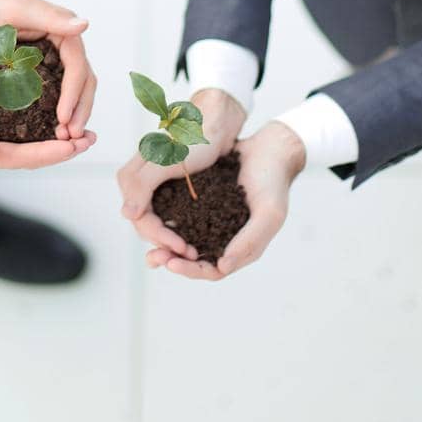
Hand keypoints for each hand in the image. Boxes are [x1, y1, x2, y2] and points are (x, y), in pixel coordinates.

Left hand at [0, 0, 95, 143]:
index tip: (64, 117)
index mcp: (63, 32)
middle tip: (69, 137)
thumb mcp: (17, 10)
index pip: (78, 66)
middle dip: (79, 111)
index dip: (74, 93)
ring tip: (63, 141)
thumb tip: (84, 24)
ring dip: (70, 117)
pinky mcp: (32, 77)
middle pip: (82, 83)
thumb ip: (49, 17)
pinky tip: (46, 137)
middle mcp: (61, 49)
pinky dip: (51, 117)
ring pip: (69, 94)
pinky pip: (49, 100)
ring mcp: (48, 65)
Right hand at [0, 48, 95, 168]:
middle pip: (31, 151)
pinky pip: (23, 115)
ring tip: (84, 125)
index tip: (75, 146)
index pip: (19, 158)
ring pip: (30, 135)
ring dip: (57, 130)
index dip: (49, 153)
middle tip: (91, 137)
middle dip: (61, 146)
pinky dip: (45, 112)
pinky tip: (64, 102)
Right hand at [116, 86, 247, 259]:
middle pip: (145, 224)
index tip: (183, 247)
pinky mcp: (170, 191)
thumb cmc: (193, 137)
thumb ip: (144, 184)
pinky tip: (191, 241)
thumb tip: (127, 214)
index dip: (158, 236)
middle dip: (166, 242)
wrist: (215, 123)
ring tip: (193, 252)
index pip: (139, 218)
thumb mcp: (169, 160)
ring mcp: (154, 189)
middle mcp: (139, 185)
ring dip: (171, 240)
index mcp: (131, 178)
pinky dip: (178, 231)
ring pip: (156, 223)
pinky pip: (168, 217)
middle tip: (191, 254)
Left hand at [145, 121, 305, 279]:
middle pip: (194, 260)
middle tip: (152, 257)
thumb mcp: (268, 214)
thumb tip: (222, 267)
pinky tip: (152, 214)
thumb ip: (249, 242)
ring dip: (166, 244)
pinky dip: (168, 220)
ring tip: (148, 242)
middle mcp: (224, 238)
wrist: (269, 150)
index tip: (172, 263)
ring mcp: (212, 221)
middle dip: (172, 259)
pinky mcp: (202, 202)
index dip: (191, 270)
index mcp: (242, 248)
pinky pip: (181, 216)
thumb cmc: (273, 184)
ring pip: (184, 240)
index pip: (212, 271)